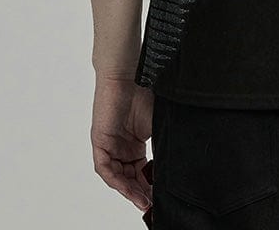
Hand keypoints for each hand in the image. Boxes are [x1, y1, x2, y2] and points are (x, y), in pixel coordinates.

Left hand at [91, 74, 154, 214]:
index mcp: (135, 144)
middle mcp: (121, 148)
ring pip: (118, 177)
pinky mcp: (100, 142)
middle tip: (154, 204)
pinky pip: (106, 169)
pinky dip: (117, 181)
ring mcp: (110, 145)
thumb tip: (178, 164)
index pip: (142, 171)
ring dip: (130, 191)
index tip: (161, 197)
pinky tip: (129, 189)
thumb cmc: (145, 92)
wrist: (129, 74)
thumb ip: (163, 145)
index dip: (151, 185)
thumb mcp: (157, 125)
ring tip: (144, 201)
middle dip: (141, 193)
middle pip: (130, 178)